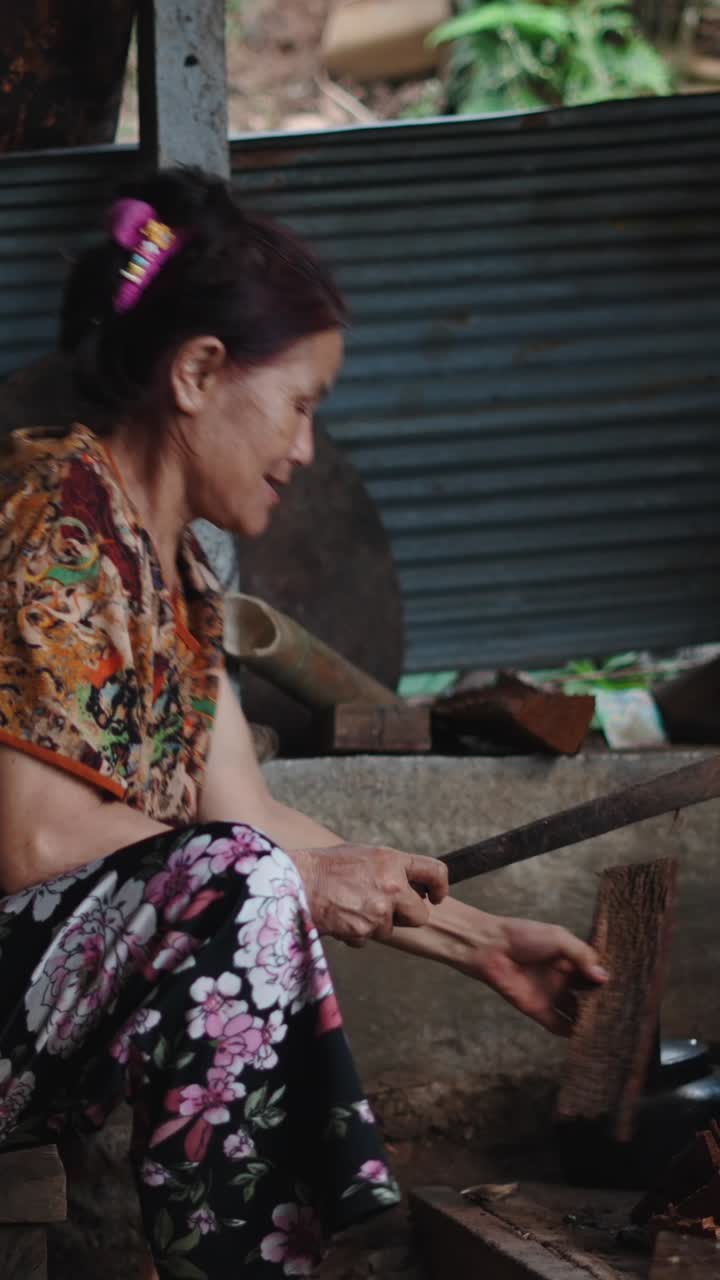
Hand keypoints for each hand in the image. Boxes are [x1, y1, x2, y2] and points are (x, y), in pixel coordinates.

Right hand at [291, 844, 447, 946]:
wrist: (297, 883)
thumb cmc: (326, 866)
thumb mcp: (362, 855)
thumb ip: (387, 867)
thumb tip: (404, 879)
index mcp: (392, 861)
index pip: (435, 871)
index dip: (440, 887)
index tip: (436, 896)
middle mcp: (391, 886)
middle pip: (420, 914)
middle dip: (405, 915)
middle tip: (386, 908)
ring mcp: (378, 911)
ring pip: (390, 929)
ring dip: (376, 924)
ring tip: (351, 907)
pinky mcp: (364, 932)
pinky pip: (368, 939)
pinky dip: (356, 933)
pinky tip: (341, 917)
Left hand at [389, 897, 606, 1034]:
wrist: (490, 948)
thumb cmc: (523, 936)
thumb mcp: (558, 938)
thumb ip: (581, 955)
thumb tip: (603, 977)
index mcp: (570, 959)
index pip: (596, 973)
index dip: (609, 981)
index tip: (630, 990)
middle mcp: (564, 979)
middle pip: (591, 995)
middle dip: (604, 1003)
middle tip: (626, 1013)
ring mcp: (553, 995)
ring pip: (578, 1013)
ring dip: (591, 1020)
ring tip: (611, 1029)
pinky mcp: (540, 1011)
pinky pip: (560, 1025)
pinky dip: (572, 1032)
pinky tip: (587, 1037)